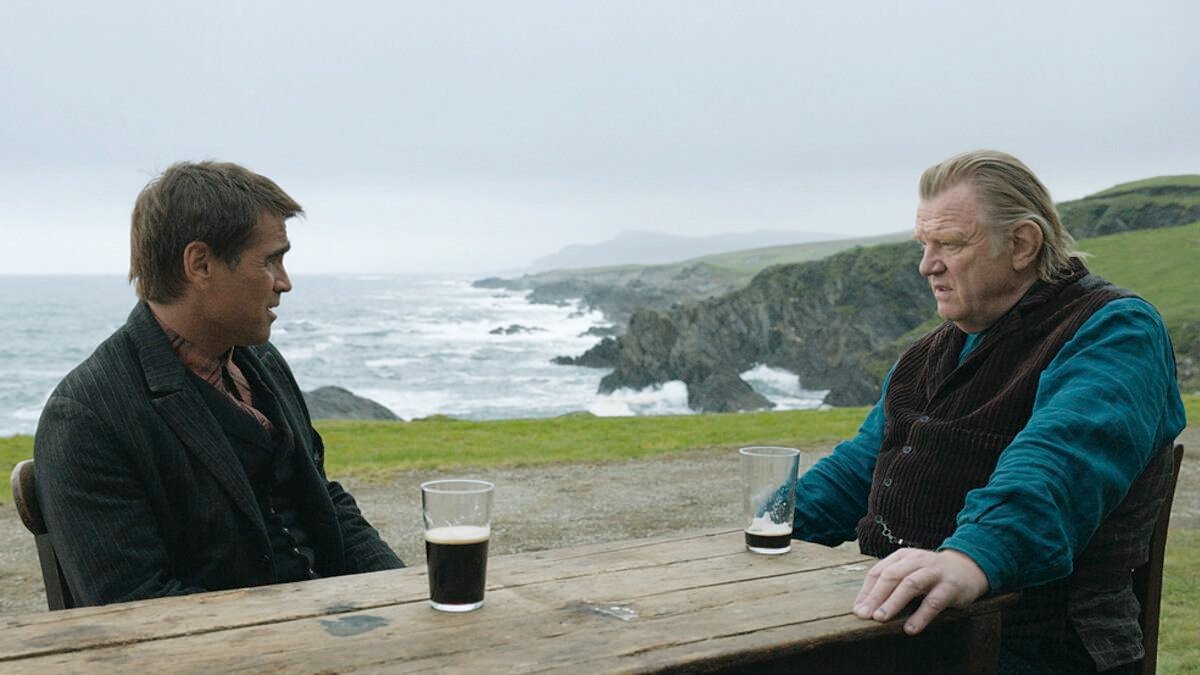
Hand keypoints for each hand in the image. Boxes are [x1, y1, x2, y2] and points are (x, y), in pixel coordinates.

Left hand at [852, 548, 988, 634]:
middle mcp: (916, 561)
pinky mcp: (950, 587)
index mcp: (902, 557)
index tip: (858, 610)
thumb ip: (889, 584)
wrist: (968, 568)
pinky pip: (934, 602)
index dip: (866, 591)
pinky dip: (921, 616)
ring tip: (881, 619)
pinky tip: (910, 629)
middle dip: (876, 596)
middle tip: (865, 615)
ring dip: (893, 602)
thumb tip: (863, 606)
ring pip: (910, 585)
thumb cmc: (930, 573)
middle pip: (891, 576)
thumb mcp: (909, 571)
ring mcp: (934, 573)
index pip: (878, 572)